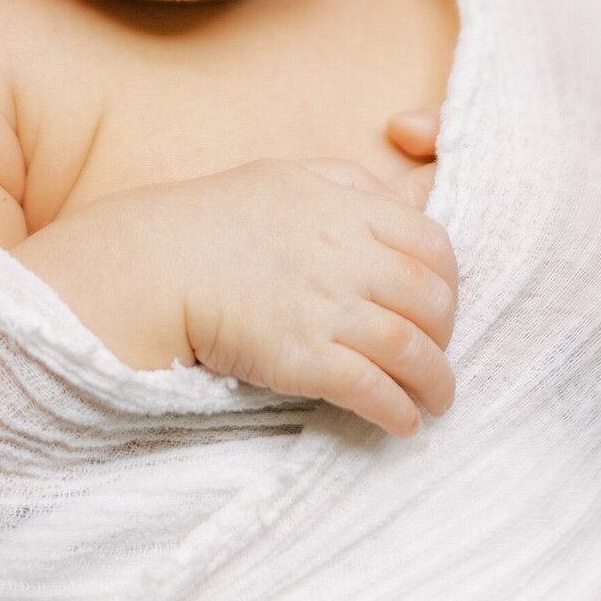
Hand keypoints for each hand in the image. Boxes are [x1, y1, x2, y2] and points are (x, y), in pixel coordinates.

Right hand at [172, 152, 456, 436]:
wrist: (152, 265)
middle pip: (432, 299)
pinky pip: (370, 390)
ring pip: (411, 349)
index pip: (433, 244)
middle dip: (446, 335)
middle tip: (437, 355)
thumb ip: (347, 183)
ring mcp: (325, 308)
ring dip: (435, 382)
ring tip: (436, 402)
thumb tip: (397, 201)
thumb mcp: (286, 177)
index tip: (440, 305)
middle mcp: (345, 256)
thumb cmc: (213, 219)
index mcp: (346, 209)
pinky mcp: (301, 358)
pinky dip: (396, 411)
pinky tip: (401, 424)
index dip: (448, 281)